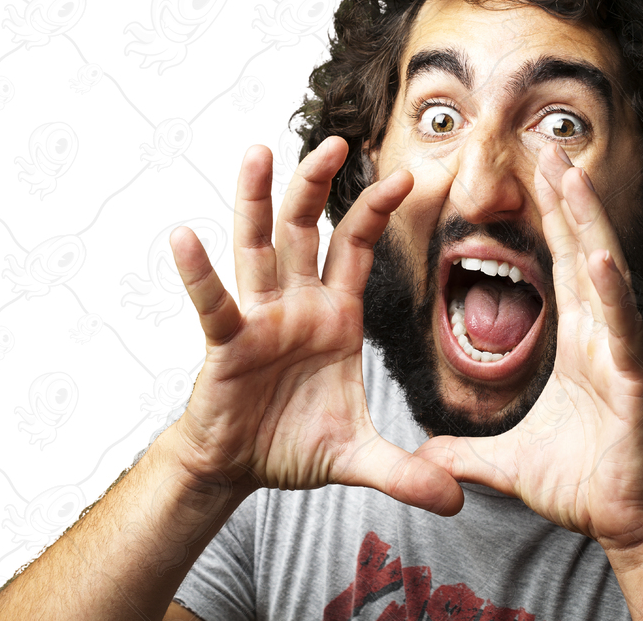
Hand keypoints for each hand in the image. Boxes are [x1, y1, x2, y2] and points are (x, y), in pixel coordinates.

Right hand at [168, 137, 462, 515]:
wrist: (242, 466)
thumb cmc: (295, 443)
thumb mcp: (358, 457)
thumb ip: (405, 472)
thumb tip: (457, 501)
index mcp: (336, 314)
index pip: (358, 247)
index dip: (377, 211)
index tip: (406, 174)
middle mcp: (297, 303)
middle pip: (307, 230)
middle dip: (318, 186)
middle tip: (333, 140)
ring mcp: (259, 317)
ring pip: (258, 248)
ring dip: (256, 202)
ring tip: (256, 153)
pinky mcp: (226, 343)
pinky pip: (214, 303)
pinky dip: (200, 273)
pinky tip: (185, 237)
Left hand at [417, 143, 642, 553]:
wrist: (624, 520)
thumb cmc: (580, 480)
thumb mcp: (507, 457)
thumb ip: (464, 449)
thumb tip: (424, 456)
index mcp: (576, 336)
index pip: (558, 260)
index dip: (548, 213)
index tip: (533, 168)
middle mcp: (599, 332)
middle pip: (578, 247)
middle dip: (564, 194)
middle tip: (544, 142)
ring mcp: (617, 351)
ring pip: (601, 272)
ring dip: (585, 220)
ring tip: (566, 172)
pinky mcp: (632, 380)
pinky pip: (618, 328)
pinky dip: (609, 291)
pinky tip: (594, 254)